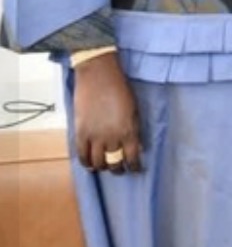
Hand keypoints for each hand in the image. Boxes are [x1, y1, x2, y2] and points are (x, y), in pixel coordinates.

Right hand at [72, 53, 142, 173]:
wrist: (99, 77)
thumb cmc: (121, 90)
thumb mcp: (135, 110)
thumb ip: (134, 130)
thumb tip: (136, 146)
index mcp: (129, 131)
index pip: (132, 158)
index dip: (134, 167)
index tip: (135, 169)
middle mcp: (112, 137)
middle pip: (114, 163)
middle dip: (118, 169)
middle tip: (120, 169)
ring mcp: (94, 136)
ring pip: (98, 162)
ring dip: (102, 167)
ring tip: (105, 167)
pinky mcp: (80, 133)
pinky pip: (82, 155)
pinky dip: (86, 163)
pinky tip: (90, 164)